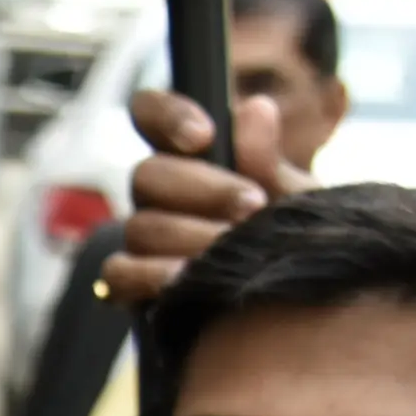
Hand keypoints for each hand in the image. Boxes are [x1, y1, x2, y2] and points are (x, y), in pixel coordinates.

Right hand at [100, 91, 311, 304]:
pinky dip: (148, 275)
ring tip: (233, 251)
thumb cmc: (293, 242)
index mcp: (192, 156)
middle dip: (204, 190)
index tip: (204, 135)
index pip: (151, 113)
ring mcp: (144, 239)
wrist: (296, 307)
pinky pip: (118, 273)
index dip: (166, 116)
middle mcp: (160, 194)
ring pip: (140, 226)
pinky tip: (185, 281)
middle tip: (253, 208)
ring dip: (189, 237)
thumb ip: (270, 159)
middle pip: (148, 175)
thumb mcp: (296, 199)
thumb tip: (256, 108)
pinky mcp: (133, 285)